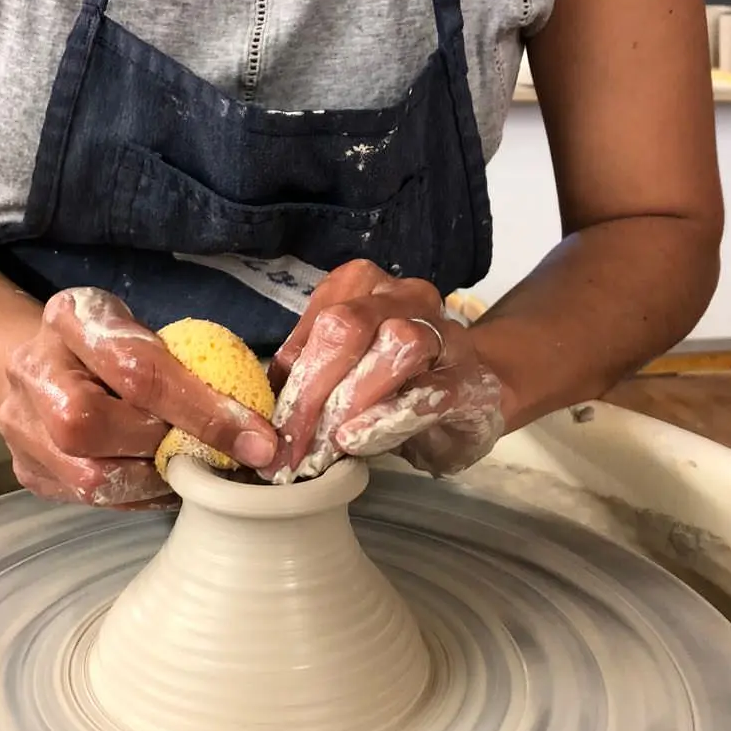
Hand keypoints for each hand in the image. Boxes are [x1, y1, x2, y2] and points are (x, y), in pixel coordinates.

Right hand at [0, 288, 277, 507]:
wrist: (41, 361)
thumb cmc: (114, 344)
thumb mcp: (146, 329)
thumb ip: (190, 363)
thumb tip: (262, 425)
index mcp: (72, 317)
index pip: (138, 370)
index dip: (204, 410)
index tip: (258, 440)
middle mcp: (32, 369)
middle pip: (93, 425)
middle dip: (165, 446)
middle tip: (210, 454)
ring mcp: (19, 425)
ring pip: (90, 477)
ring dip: (156, 482)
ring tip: (192, 472)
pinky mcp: (26, 470)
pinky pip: (89, 500)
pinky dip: (138, 497)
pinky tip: (165, 484)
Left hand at [261, 261, 503, 482]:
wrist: (473, 394)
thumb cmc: (394, 384)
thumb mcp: (339, 374)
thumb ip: (303, 380)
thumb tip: (256, 414)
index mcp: (362, 286)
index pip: (316, 324)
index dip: (289, 382)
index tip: (270, 432)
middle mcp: (404, 296)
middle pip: (349, 326)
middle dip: (313, 390)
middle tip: (291, 445)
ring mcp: (445, 332)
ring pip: (398, 344)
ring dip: (352, 399)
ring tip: (326, 444)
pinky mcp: (473, 378)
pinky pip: (435, 390)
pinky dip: (393, 416)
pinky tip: (362, 439)